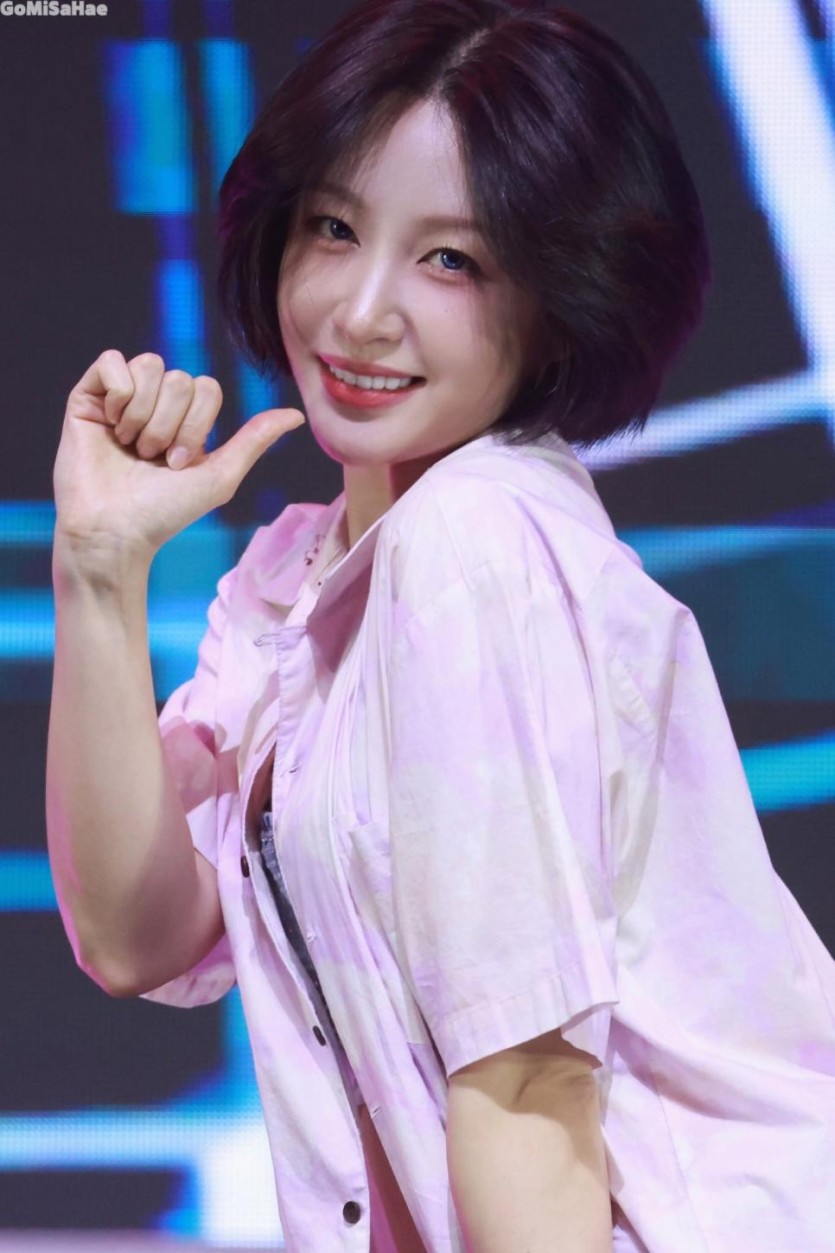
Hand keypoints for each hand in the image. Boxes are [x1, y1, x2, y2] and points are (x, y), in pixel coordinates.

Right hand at [53, 349, 305, 565]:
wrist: (115, 530)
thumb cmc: (165, 512)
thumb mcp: (220, 476)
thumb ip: (255, 440)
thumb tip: (297, 414)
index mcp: (185, 420)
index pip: (207, 387)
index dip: (197, 425)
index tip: (178, 464)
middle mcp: (154, 404)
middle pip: (180, 378)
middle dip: (169, 425)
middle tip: (151, 459)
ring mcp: (120, 399)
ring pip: (149, 366)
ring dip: (144, 415)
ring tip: (130, 447)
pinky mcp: (87, 398)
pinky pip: (111, 361)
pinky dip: (117, 392)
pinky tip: (110, 424)